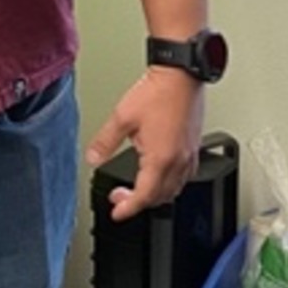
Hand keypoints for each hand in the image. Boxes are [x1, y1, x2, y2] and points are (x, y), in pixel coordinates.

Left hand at [84, 69, 204, 221]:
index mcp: (160, 158)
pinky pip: (185, 176)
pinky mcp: (194, 147)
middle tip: (120, 197)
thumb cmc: (158, 92)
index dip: (128, 208)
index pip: (144, 196)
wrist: (181, 75)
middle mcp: (178, 161)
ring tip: (138, 189)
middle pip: (159, 197)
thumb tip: (93, 157)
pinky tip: (160, 174)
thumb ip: (105, 141)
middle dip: (138, 202)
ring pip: (174, 189)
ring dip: (155, 195)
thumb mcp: (122, 117)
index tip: (117, 212)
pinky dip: (170, 183)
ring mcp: (189, 155)